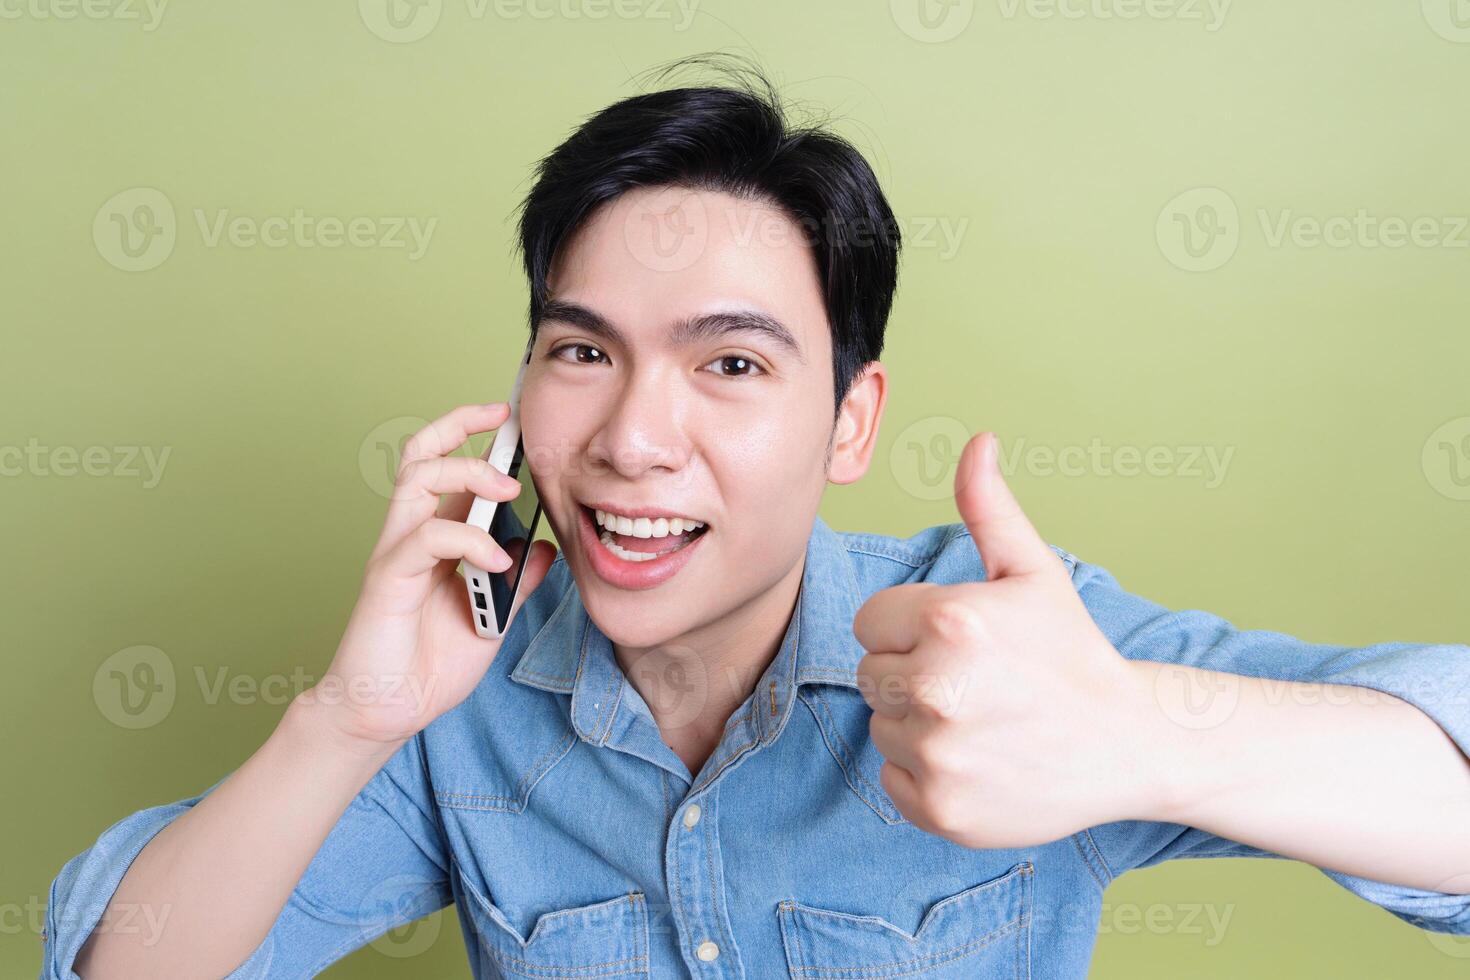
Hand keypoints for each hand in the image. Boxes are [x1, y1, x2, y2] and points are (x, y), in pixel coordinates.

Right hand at [302, 403, 558, 747]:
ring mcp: (395, 553)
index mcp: (434, 537)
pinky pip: (425, 539)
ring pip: (417, 479)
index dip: (469, 432)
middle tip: (506, 427)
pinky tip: (497, 562)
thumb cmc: (429, 665)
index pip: (443, 464)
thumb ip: (517, 582)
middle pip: (421, 453)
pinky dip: (468, 541)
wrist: (387, 712)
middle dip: (460, 425)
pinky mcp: (388, 580)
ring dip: (467, 473)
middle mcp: (410, 535)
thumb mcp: (493, 618)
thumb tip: (546, 546)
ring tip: (508, 491)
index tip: (509, 415)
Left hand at [852, 431, 1160, 848]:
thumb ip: (989, 508)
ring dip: (918, 723)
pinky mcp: (939, 809)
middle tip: (972, 681)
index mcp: (949, 621)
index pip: (869, 621)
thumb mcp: (1032, 572)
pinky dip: (925, 774)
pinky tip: (977, 758)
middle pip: (869, 674)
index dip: (909, 627)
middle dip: (911, 671)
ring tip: (979, 718)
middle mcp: (935, 689)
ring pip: (881, 726)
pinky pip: (894, 778)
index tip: (959, 640)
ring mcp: (937, 755)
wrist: (1128, 744)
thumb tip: (977, 442)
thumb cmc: (1071, 652)